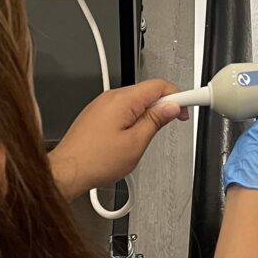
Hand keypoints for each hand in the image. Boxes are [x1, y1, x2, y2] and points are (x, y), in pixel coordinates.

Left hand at [48, 80, 186, 199]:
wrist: (66, 171)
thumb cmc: (95, 161)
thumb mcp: (136, 144)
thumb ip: (156, 121)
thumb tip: (171, 107)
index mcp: (123, 100)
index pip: (160, 86)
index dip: (179, 96)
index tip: (190, 104)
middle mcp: (111, 97)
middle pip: (148, 92)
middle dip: (163, 107)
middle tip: (169, 126)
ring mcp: (102, 104)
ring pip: (135, 102)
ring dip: (147, 115)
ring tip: (143, 139)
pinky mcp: (97, 114)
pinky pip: (122, 109)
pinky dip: (133, 119)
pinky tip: (129, 138)